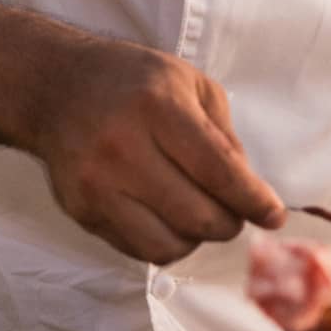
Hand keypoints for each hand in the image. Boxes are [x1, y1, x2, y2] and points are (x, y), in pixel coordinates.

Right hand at [27, 37, 285, 261]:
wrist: (55, 88)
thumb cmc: (133, 81)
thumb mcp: (189, 84)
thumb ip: (224, 136)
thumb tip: (249, 191)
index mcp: (157, 107)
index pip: (218, 170)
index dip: (254, 200)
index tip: (274, 215)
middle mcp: (123, 148)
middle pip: (197, 216)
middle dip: (230, 223)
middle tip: (236, 213)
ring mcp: (97, 184)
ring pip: (168, 245)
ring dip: (197, 239)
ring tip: (199, 215)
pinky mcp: (82, 211)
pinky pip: (138, 249)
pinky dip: (166, 243)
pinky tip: (168, 218)